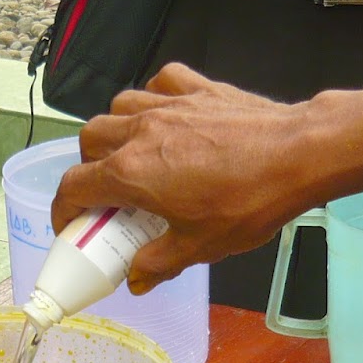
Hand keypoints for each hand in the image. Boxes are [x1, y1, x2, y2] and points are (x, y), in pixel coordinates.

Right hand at [53, 64, 314, 291]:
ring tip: (133, 152)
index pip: (73, 187)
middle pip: (89, 140)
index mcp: (131, 174)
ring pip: (118, 106)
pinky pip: (160, 83)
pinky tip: (165, 116)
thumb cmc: (251, 200)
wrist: (300, 155)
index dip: (63, 209)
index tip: (69, 222)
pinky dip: (154, 96)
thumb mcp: (200, 247)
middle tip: (108, 191)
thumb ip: (158, 263)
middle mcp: (140, 133)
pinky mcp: (198, 89)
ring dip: (115, 129)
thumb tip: (136, 279)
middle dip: (88, 166)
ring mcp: (169, 105)